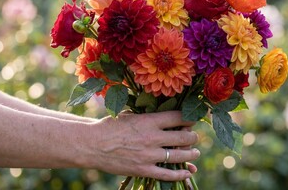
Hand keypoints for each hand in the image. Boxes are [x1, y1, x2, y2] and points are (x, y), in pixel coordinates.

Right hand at [83, 111, 199, 180]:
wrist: (92, 144)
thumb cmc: (111, 126)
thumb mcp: (131, 114)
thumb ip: (149, 116)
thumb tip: (168, 117)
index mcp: (149, 120)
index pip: (178, 117)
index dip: (190, 118)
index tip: (193, 119)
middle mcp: (152, 137)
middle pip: (183, 137)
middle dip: (193, 137)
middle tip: (194, 137)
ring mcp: (148, 155)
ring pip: (179, 156)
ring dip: (191, 154)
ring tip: (195, 153)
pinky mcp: (143, 169)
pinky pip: (167, 174)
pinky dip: (181, 174)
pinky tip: (188, 172)